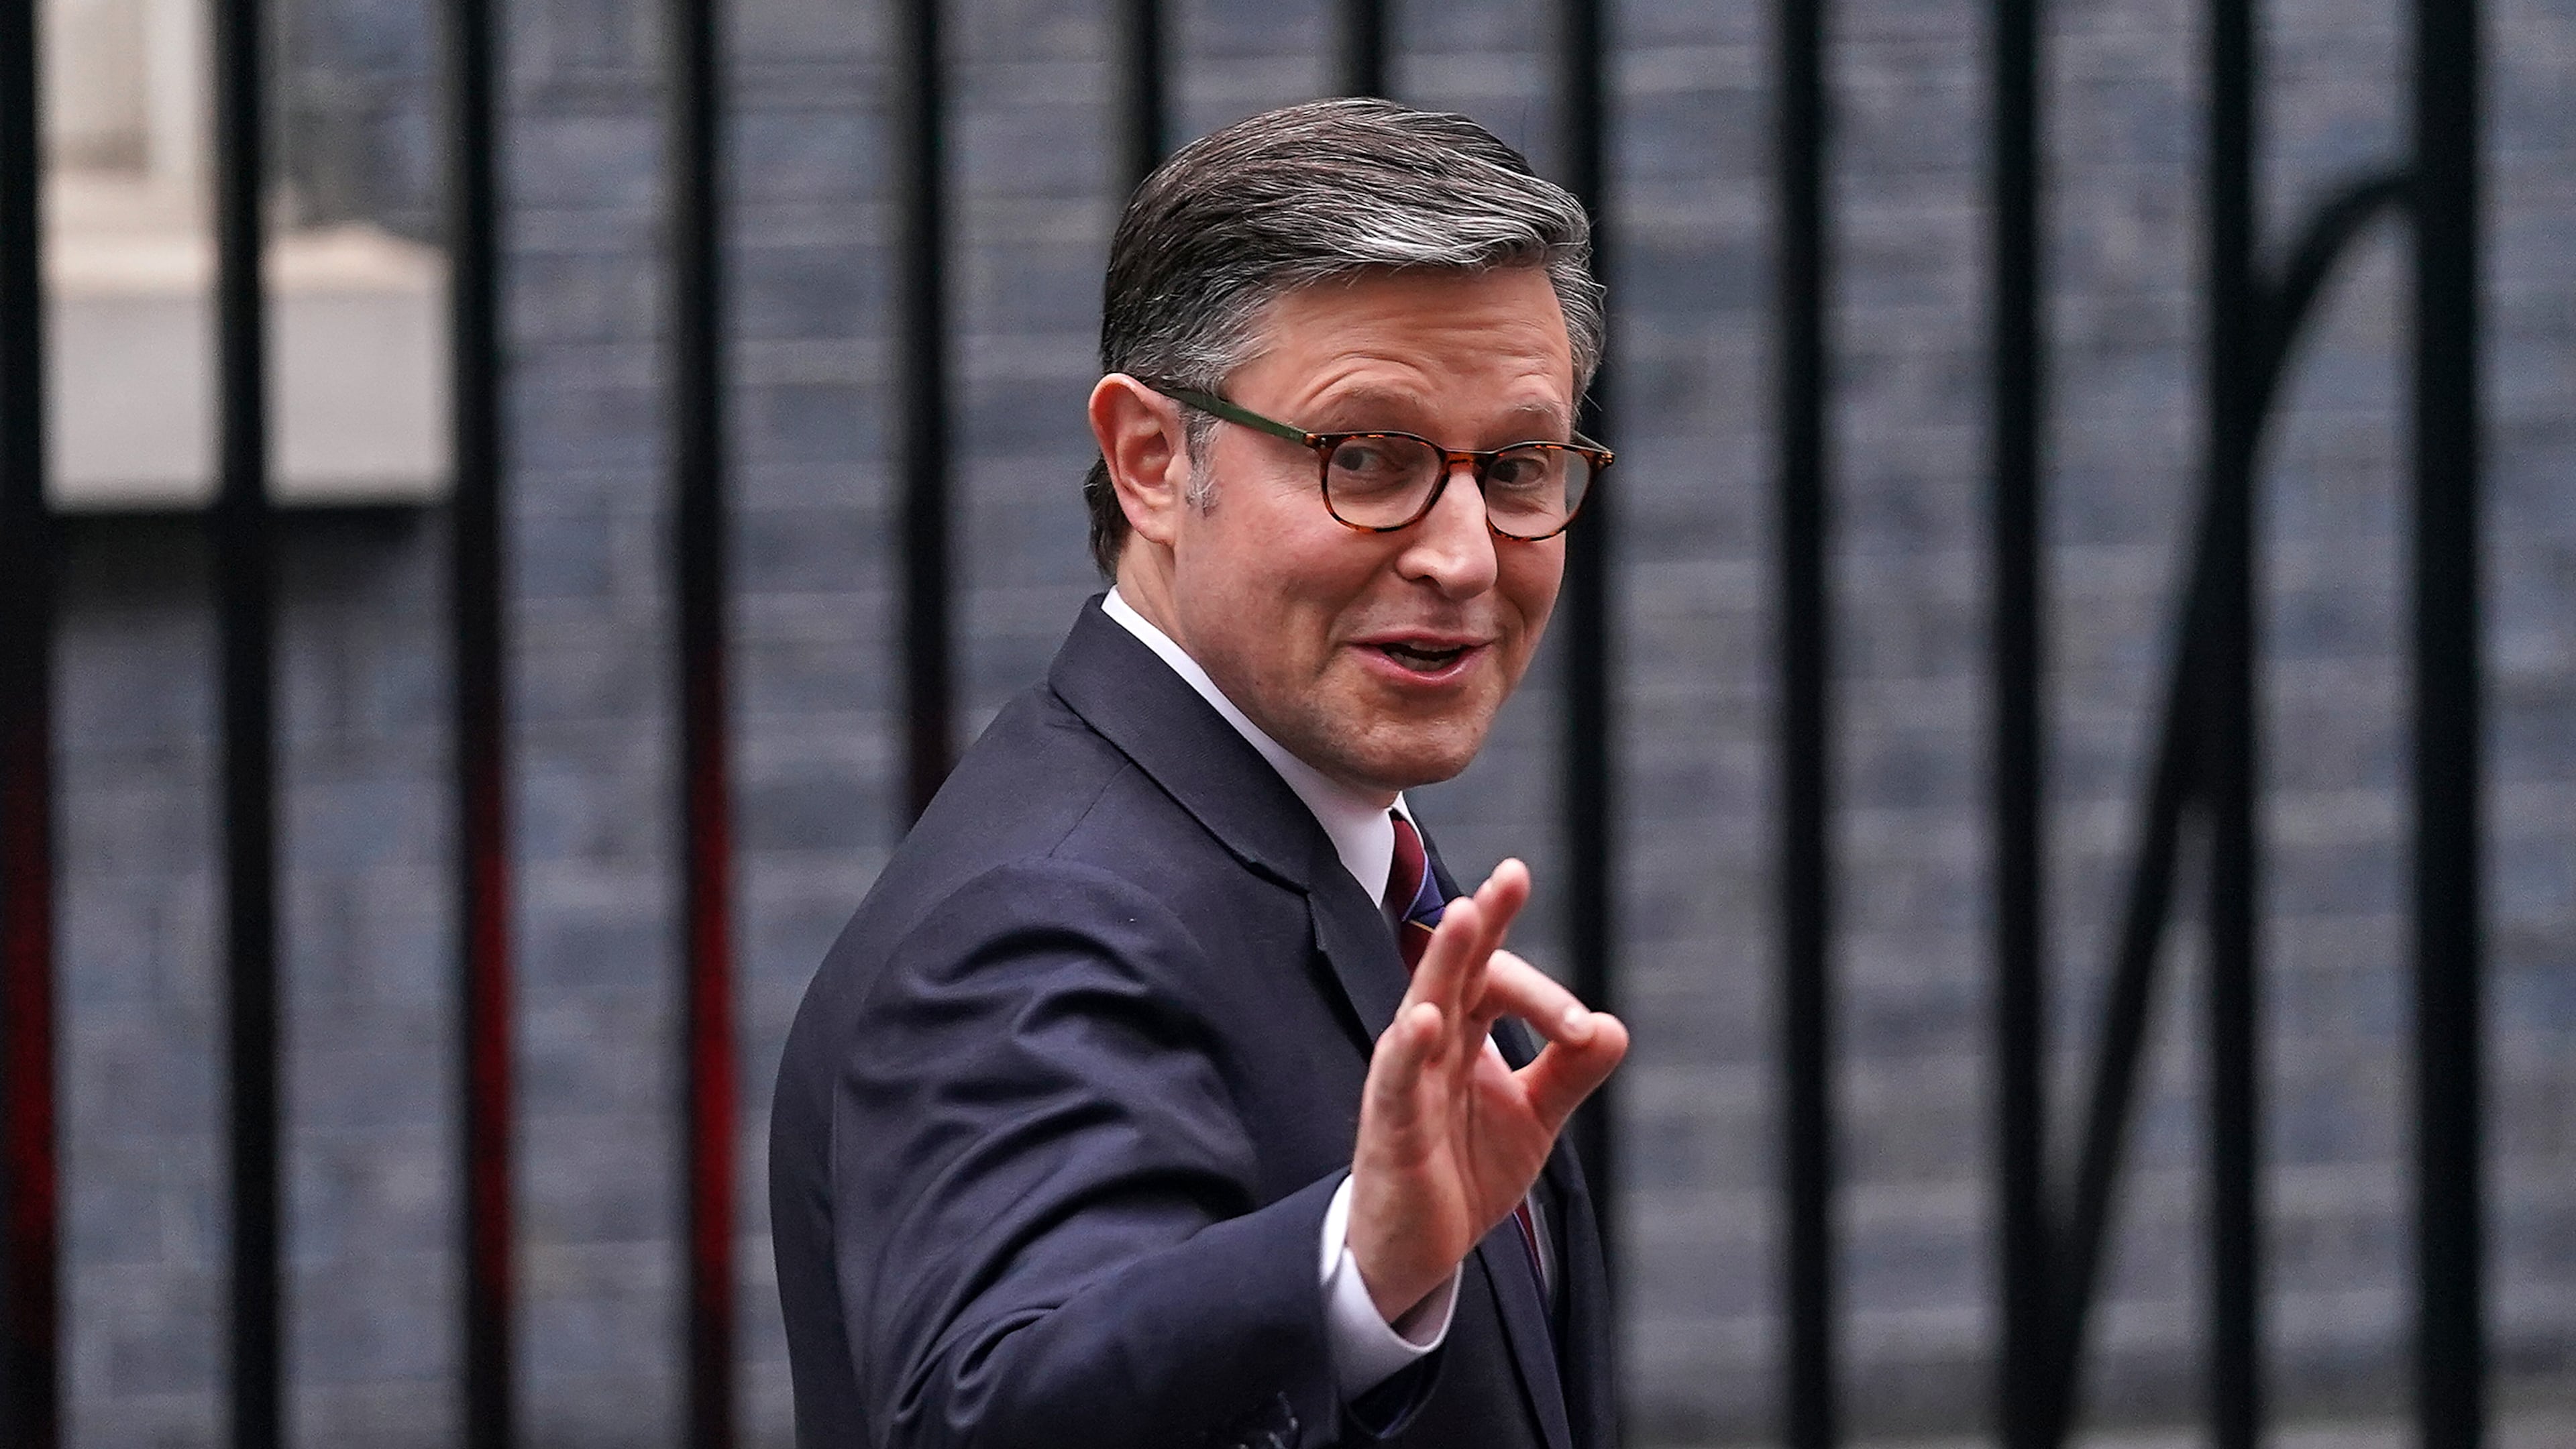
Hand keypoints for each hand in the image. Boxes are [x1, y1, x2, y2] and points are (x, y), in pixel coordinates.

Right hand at [1344, 858, 1629, 1321]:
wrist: (1418, 1251)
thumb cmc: (1461, 1172)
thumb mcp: (1531, 1119)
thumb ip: (1567, 1073)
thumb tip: (1616, 1027)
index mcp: (1464, 1034)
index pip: (1495, 980)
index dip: (1537, 984)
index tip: (1581, 1018)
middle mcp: (1431, 1045)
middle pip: (1456, 970)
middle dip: (1483, 923)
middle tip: (1512, 876)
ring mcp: (1405, 1081)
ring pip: (1422, 1007)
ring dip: (1443, 962)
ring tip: (1463, 917)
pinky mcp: (1388, 1127)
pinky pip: (1395, 1081)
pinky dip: (1408, 1049)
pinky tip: (1424, 1019)